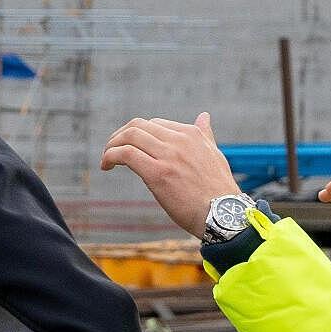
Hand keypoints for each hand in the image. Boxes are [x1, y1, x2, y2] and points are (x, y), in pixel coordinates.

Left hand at [98, 113, 244, 238]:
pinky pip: (126, 154)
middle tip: (112, 151)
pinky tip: (106, 166)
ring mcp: (168, 156)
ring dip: (111, 145)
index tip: (130, 148)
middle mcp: (179, 140)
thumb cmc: (219, 191)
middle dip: (120, 136)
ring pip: (130, 136)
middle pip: (139, 125)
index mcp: (192, 134)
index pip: (155, 123)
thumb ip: (205, 135)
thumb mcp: (214, 155)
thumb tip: (204, 116)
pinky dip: (110, 156)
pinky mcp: (158, 174)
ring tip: (106, 160)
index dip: (138, 134)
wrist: (224, 215)